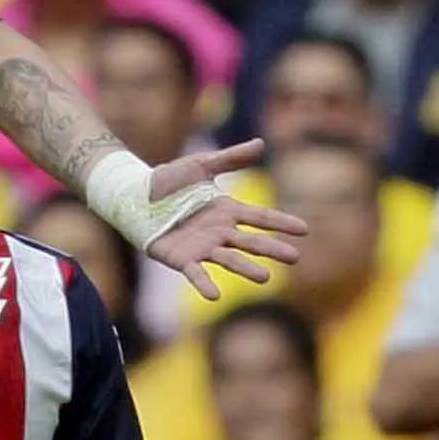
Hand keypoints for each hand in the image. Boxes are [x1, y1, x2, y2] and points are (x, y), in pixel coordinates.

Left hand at [144, 139, 306, 299]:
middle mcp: (219, 232)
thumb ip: (230, 158)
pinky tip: (215, 296)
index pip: (260, 218)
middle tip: (295, 257)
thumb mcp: (200, 165)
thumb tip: (261, 143)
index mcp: (227, 211)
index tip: (304, 230)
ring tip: (266, 278)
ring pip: (229, 259)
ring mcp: (201, 247)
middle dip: (272, 249)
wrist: (134, 194)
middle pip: (250, 242)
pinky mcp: (181, 259)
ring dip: (246, 269)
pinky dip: (204, 284)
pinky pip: (195, 273)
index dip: (281, 223)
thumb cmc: (168, 180)